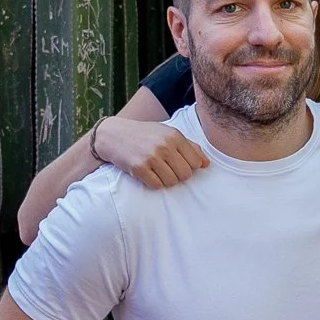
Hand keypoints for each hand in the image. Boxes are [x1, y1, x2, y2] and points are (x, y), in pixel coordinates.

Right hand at [95, 115, 209, 189]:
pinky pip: (157, 185)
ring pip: (172, 182)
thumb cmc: (144, 135)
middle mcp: (164, 145)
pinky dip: (154, 183)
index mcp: (174, 136)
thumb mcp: (167, 133)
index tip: (178, 163)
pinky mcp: (139, 168)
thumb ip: (189, 147)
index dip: (189, 167)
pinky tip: (147, 174)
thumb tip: (206, 164)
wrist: (113, 135)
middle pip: (185, 175)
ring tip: (157, 171)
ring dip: (166, 180)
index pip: (195, 163)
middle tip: (166, 169)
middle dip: (178, 175)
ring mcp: (151, 157)